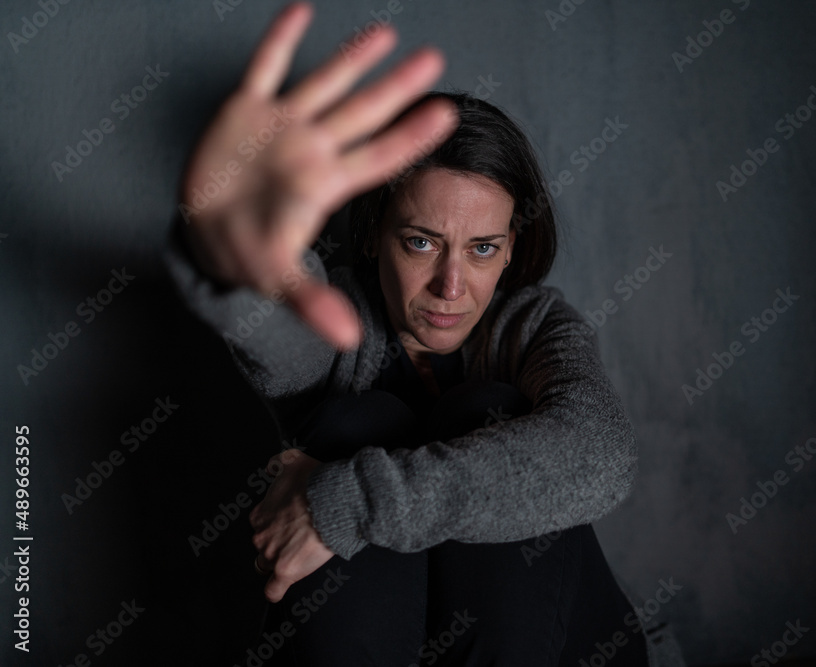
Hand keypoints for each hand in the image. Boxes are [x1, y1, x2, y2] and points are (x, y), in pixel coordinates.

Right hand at [178, 2, 457, 348]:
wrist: (204, 236)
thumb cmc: (247, 256)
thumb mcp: (279, 282)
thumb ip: (313, 303)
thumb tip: (347, 340)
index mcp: (324, 185)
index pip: (378, 156)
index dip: (411, 136)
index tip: (447, 113)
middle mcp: (311, 150)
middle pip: (362, 113)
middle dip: (397, 88)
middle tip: (434, 61)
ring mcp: (280, 128)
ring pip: (322, 83)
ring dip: (351, 58)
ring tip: (384, 34)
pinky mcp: (243, 111)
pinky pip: (263, 68)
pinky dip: (279, 40)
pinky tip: (301, 10)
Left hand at [250, 448, 333, 601]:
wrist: (334, 501)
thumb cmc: (315, 482)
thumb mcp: (292, 460)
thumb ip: (277, 462)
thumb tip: (270, 468)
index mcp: (261, 514)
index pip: (261, 524)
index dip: (276, 523)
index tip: (291, 521)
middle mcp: (261, 536)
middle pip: (263, 545)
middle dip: (277, 543)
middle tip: (299, 537)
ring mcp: (272, 555)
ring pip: (266, 565)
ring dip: (277, 563)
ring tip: (295, 558)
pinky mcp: (286, 571)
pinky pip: (273, 590)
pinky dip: (275, 590)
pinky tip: (281, 587)